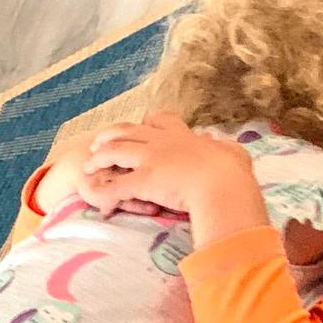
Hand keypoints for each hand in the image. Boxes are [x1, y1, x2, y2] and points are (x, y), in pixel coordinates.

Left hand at [80, 111, 253, 215]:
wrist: (223, 185)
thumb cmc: (232, 172)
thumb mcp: (234, 154)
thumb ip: (225, 148)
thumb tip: (222, 145)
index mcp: (182, 136)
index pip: (159, 120)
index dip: (146, 123)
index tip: (141, 127)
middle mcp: (161, 143)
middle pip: (127, 131)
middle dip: (110, 135)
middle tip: (99, 142)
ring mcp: (149, 160)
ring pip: (114, 152)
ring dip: (99, 159)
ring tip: (88, 165)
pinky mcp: (142, 181)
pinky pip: (117, 187)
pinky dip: (105, 194)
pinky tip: (99, 202)